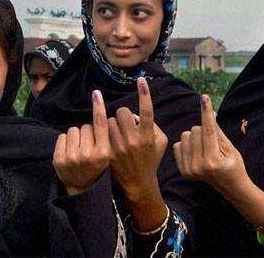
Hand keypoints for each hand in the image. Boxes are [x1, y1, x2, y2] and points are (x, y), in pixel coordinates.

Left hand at [53, 90, 110, 194]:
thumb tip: (100, 113)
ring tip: (79, 150)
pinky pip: (62, 136)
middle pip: (86, 126)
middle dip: (88, 133)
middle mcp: (88, 155)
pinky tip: (70, 152)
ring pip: (74, 130)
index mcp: (103, 153)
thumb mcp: (107, 154)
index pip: (100, 124)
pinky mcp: (59, 159)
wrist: (81, 189)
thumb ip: (105, 137)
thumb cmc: (97, 167)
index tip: (97, 93)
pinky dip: (66, 142)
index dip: (99, 107)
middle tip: (89, 147)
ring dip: (77, 137)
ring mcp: (72, 157)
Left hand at [108, 77, 167, 201]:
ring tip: (119, 135)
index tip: (141, 80)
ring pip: (110, 121)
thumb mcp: (160, 141)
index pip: (146, 111)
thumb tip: (136, 115)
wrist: (138, 183)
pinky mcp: (108, 152)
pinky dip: (106, 132)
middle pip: (123, 112)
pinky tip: (111, 141)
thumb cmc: (151, 158)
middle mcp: (133, 140)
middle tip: (127, 125)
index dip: (144, 94)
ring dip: (114, 124)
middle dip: (124, 115)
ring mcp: (119, 147)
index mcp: (147, 136)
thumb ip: (151, 124)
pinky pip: (103, 132)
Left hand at [173, 94, 247, 197]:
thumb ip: (218, 131)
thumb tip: (209, 112)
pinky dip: (187, 145)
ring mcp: (189, 170)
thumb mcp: (230, 148)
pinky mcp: (182, 170)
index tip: (204, 97)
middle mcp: (198, 166)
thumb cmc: (234, 165)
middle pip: (195, 130)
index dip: (206, 112)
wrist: (230, 187)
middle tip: (214, 143)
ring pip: (186, 135)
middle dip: (205, 130)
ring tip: (205, 149)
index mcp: (212, 161)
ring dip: (195, 137)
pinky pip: (178, 144)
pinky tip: (197, 154)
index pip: (208, 130)